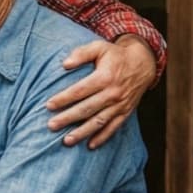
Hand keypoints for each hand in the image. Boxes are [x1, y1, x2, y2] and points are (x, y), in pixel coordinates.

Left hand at [46, 35, 156, 149]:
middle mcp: (113, 93)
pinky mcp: (126, 112)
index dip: (63, 98)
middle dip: (67, 118)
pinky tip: (90, 145)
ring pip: (98, 121)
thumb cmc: (116, 55)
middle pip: (86, 109)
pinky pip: (114, 127)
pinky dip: (103, 137)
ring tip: (66, 141)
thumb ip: (81, 53)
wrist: (143, 63)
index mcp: (105, 77)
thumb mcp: (99, 47)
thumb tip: (65, 64)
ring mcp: (120, 105)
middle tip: (51, 126)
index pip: (80, 90)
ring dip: (82, 132)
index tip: (48, 105)